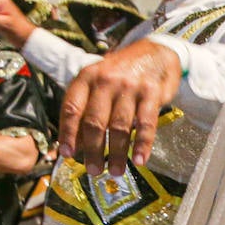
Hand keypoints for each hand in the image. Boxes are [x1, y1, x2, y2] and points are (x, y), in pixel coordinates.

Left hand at [58, 40, 181, 174]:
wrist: (155, 52)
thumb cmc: (123, 74)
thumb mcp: (98, 82)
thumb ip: (86, 107)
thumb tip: (75, 143)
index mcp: (86, 78)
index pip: (72, 109)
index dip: (68, 133)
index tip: (68, 154)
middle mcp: (105, 81)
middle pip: (95, 122)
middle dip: (93, 150)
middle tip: (93, 170)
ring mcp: (129, 87)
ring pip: (119, 126)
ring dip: (116, 153)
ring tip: (115, 171)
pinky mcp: (151, 93)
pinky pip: (146, 123)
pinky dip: (143, 144)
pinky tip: (140, 160)